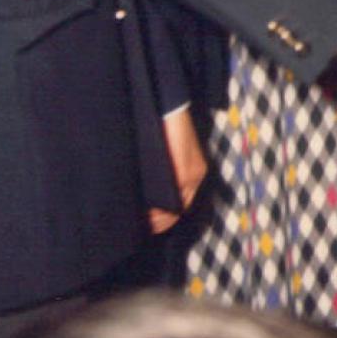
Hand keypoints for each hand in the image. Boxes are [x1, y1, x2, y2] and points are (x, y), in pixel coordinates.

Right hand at [148, 108, 208, 232]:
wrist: (171, 110)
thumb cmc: (162, 131)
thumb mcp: (163, 157)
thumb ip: (159, 175)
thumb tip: (142, 196)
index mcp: (193, 172)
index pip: (181, 205)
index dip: (163, 219)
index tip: (145, 225)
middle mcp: (196, 176)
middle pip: (180, 210)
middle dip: (160, 222)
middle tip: (140, 227)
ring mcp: (193, 175)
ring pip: (178, 207)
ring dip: (159, 217)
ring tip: (140, 222)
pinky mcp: (186, 170)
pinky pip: (175, 196)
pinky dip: (159, 207)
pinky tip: (144, 211)